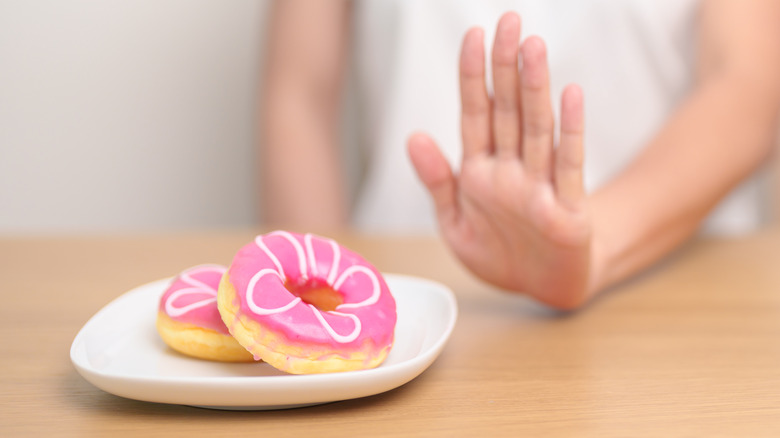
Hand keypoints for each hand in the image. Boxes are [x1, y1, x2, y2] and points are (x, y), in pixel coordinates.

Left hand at [408, 12, 592, 309]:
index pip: (475, 114)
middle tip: (509, 22)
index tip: (473, 36)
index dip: (472, 76)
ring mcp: (540, 185)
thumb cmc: (498, 254)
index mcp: (480, 171)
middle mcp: (511, 169)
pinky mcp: (568, 209)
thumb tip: (414, 136)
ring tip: (533, 47)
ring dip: (534, 88)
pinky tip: (570, 95)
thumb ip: (437, 181)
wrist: (539, 290)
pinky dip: (570, 131)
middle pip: (507, 110)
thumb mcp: (454, 223)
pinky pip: (569, 165)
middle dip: (505, 66)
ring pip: (536, 129)